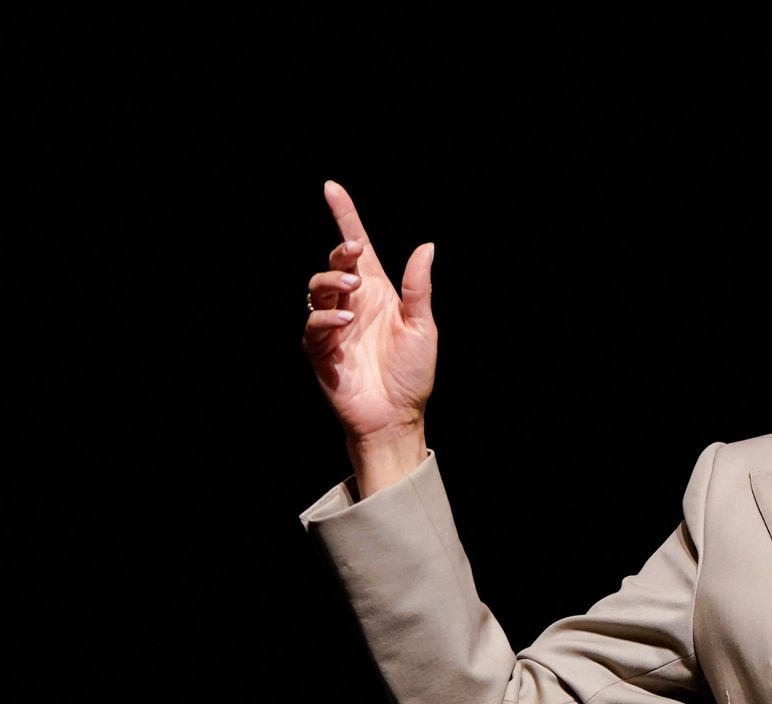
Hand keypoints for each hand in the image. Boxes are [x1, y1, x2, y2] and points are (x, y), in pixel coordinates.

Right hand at [302, 180, 437, 444]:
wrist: (396, 416)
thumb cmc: (413, 374)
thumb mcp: (423, 327)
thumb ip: (418, 289)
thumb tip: (426, 246)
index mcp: (379, 293)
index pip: (358, 247)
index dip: (344, 216)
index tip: (331, 187)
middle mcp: (354, 303)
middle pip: (336, 263)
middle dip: (341, 251)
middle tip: (356, 253)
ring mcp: (334, 324)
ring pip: (318, 287)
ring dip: (332, 280)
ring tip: (352, 288)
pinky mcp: (320, 348)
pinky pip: (313, 323)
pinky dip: (324, 317)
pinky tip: (343, 321)